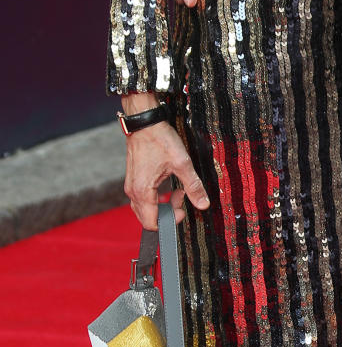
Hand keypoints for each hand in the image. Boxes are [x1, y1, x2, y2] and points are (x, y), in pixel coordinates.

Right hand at [120, 98, 209, 227]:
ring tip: (177, 190)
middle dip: (168, 213)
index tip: (183, 208)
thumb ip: (193, 186)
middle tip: (181, 196)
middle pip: (148, 218)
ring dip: (162, 205)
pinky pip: (143, 199)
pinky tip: (168, 185)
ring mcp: (132, 186)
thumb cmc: (160, 140)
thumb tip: (203, 204)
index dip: (170, 221)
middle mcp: (133, 192)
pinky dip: (156, 198)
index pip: (152, 223)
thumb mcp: (182, 164)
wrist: (144, 123)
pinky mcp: (134, 180)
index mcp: (143, 192)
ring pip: (145, 209)